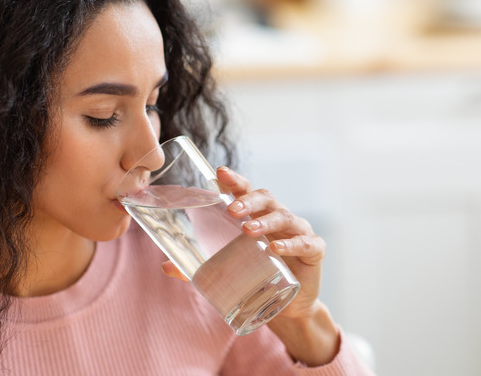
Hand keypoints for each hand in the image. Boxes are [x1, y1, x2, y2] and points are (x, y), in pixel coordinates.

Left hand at [161, 166, 339, 364]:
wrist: (288, 308)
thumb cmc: (257, 277)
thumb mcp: (228, 270)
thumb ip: (198, 267)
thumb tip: (165, 265)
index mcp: (257, 216)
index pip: (245, 191)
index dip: (234, 180)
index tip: (220, 172)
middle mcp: (278, 218)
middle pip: (266, 198)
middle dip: (248, 200)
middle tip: (232, 209)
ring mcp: (298, 231)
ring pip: (284, 217)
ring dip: (266, 221)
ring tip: (249, 230)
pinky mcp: (314, 250)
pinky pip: (306, 242)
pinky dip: (292, 244)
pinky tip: (277, 250)